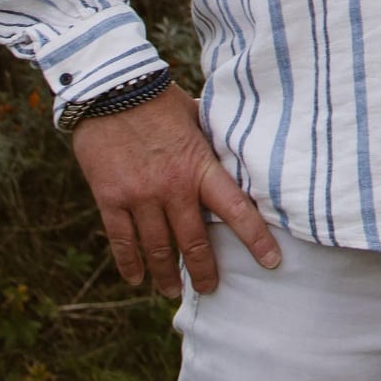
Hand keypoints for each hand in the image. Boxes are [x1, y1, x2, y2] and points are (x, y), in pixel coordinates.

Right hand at [71, 84, 279, 296]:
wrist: (109, 90)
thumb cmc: (158, 100)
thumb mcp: (195, 118)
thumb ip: (211, 141)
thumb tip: (236, 144)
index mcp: (200, 167)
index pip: (236, 209)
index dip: (256, 238)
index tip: (271, 261)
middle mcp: (172, 188)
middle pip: (193, 242)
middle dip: (204, 270)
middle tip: (210, 288)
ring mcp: (140, 196)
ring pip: (157, 248)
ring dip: (166, 274)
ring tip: (172, 290)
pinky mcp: (110, 199)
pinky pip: (122, 240)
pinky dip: (129, 263)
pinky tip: (136, 278)